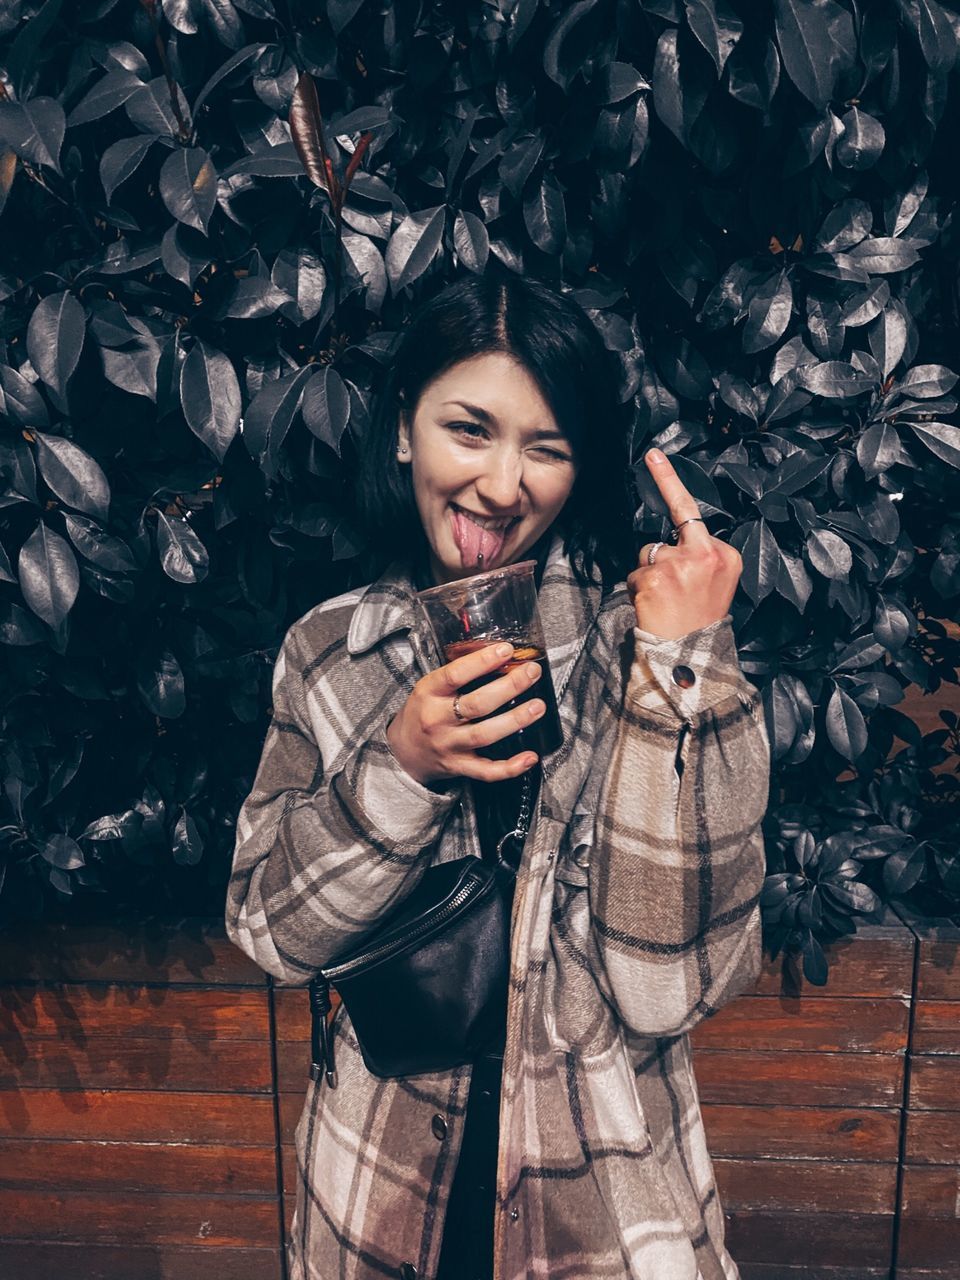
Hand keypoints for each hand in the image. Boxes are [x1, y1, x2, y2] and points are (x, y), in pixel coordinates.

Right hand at [386, 641, 543, 785]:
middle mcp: (437, 720)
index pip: (455, 674)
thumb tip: (501, 656)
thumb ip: (458, 675)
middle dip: (509, 687)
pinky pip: (486, 771)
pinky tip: (530, 757)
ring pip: (485, 735)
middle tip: (531, 673)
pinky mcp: (459, 767)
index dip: (482, 661)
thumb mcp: (429, 687)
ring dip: (515, 720)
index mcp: (429, 693)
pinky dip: (511, 767)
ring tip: (538, 706)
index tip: (506, 650)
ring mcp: (449, 746)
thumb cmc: (423, 712)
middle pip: (477, 704)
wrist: (404, 752)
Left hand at [631, 449, 741, 638]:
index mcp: (725, 555)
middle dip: (661, 508)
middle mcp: (704, 554)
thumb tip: (671, 541)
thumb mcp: (718, 583)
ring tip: (664, 601)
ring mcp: (677, 565)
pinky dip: (637, 590)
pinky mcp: (653, 577)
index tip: (653, 455)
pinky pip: (635, 574)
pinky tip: (652, 606)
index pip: (693, 516)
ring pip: (648, 553)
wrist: (691, 658)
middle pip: (668, 531)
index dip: (670, 483)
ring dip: (648, 574)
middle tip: (654, 473)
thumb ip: (702, 555)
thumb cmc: (701, 620)